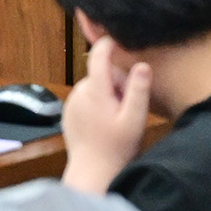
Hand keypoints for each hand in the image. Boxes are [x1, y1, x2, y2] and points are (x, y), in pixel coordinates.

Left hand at [60, 33, 152, 193]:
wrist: (92, 172)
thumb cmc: (117, 148)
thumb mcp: (134, 119)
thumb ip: (138, 90)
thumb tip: (141, 64)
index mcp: (94, 91)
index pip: (98, 57)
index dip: (108, 44)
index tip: (119, 37)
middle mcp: (78, 93)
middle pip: (101, 74)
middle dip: (117, 83)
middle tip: (127, 108)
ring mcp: (71, 103)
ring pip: (95, 87)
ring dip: (108, 95)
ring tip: (117, 119)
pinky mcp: (69, 113)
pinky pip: (87, 99)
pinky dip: (98, 104)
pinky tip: (105, 124)